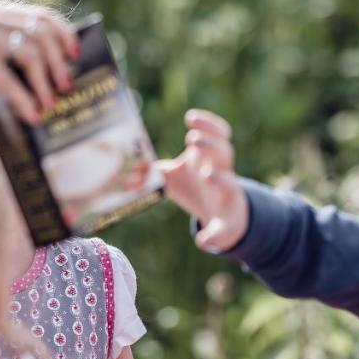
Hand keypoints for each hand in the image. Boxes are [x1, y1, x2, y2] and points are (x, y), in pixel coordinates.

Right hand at [0, 6, 80, 123]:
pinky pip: (10, 80)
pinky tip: (31, 116)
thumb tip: (35, 77)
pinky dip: (24, 100)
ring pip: (32, 54)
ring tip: (51, 105)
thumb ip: (1, 47)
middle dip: (59, 63)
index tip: (74, 52)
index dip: (63, 33)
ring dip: (46, 84)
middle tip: (67, 86)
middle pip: (44, 35)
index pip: (42, 15)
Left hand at [159, 109, 249, 251]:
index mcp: (209, 159)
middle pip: (224, 152)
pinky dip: (214, 233)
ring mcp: (226, 197)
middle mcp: (222, 173)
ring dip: (219, 177)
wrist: (224, 218)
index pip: (217, 134)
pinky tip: (203, 240)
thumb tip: (127, 170)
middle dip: (210, 143)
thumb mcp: (174, 178)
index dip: (207, 124)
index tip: (190, 117)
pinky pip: (224, 226)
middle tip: (191, 139)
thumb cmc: (197, 189)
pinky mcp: (227, 222)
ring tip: (205, 175)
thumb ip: (154, 172)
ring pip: (231, 182)